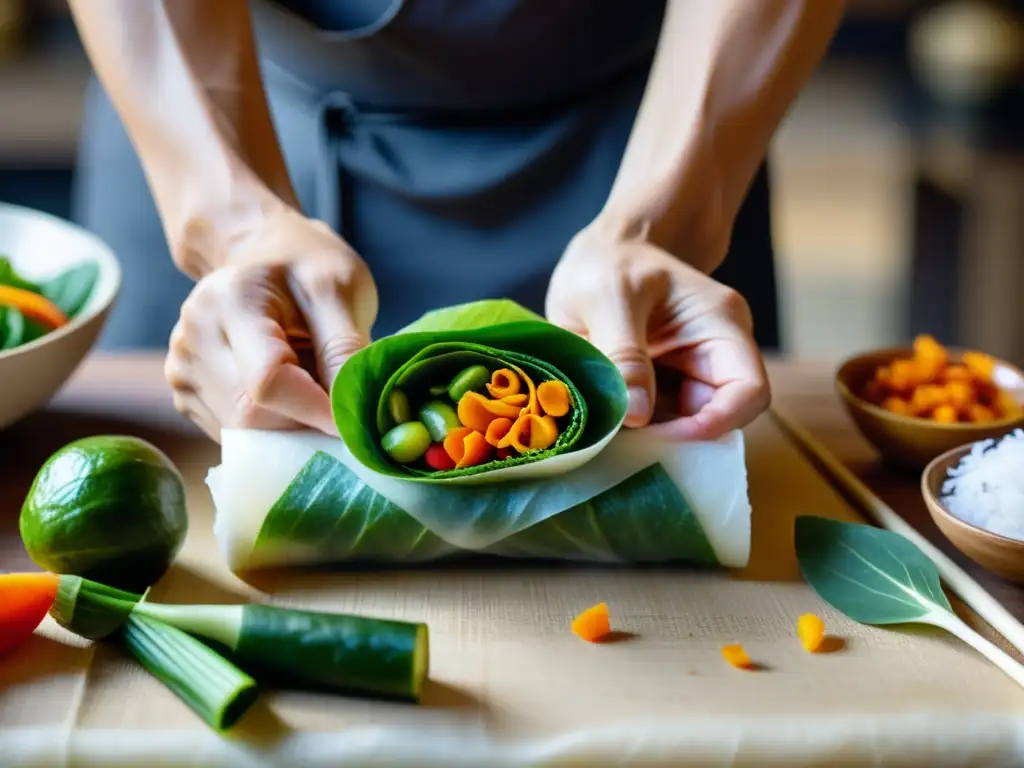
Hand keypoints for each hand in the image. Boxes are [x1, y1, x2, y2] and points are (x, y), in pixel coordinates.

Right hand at [164, 207, 377, 441]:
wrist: (259, 252)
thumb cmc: (305, 267)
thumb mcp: (340, 289)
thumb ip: (345, 350)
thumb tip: (348, 416)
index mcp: (230, 302)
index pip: (268, 382)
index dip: (315, 410)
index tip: (354, 419)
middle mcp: (192, 339)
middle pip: (252, 416)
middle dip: (303, 423)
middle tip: (337, 400)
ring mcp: (182, 370)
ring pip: (243, 433)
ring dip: (288, 425)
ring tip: (308, 381)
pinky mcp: (186, 396)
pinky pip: (235, 434)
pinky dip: (270, 427)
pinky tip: (285, 391)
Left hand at [546, 225, 769, 440]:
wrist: (599, 253)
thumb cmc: (610, 261)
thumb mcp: (608, 298)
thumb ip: (622, 353)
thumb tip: (636, 415)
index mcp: (721, 325)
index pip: (748, 392)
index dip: (714, 424)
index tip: (659, 435)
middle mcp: (715, 353)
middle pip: (717, 417)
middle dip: (674, 435)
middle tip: (622, 442)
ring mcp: (690, 371)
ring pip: (685, 425)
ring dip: (650, 435)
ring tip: (605, 430)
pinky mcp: (663, 384)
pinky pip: (659, 420)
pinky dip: (634, 428)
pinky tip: (604, 420)